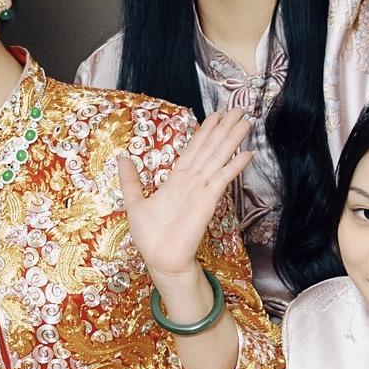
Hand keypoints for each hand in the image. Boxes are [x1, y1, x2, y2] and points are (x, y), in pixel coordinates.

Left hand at [116, 107, 250, 292]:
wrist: (161, 259)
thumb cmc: (149, 236)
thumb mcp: (134, 202)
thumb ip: (131, 180)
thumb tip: (122, 157)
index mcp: (176, 180)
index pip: (194, 149)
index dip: (206, 131)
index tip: (217, 115)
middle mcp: (192, 181)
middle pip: (210, 148)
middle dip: (224, 128)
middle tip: (239, 109)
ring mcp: (202, 189)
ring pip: (218, 158)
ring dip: (232, 139)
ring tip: (246, 121)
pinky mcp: (208, 201)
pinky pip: (222, 179)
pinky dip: (234, 166)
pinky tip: (246, 153)